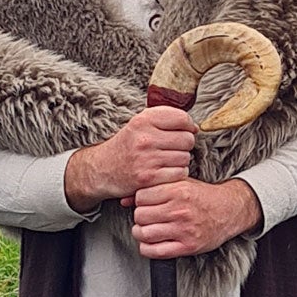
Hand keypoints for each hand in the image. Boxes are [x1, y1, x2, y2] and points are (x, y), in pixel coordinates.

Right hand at [65, 106, 196, 212]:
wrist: (102, 169)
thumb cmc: (127, 145)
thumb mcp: (140, 124)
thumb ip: (165, 119)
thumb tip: (194, 128)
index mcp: (143, 120)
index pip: (182, 118)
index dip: (188, 125)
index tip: (183, 131)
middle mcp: (144, 137)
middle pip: (187, 139)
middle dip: (185, 144)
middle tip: (173, 148)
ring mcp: (146, 159)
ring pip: (185, 157)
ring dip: (181, 160)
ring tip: (167, 160)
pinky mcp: (149, 178)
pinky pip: (179, 173)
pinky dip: (176, 174)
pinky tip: (166, 171)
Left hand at [130, 178, 261, 258]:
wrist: (229, 210)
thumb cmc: (203, 196)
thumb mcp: (181, 183)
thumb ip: (154, 188)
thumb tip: (125, 199)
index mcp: (178, 190)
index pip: (141, 197)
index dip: (139, 200)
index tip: (145, 203)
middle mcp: (180, 210)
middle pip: (140, 216)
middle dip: (139, 217)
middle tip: (145, 217)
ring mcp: (184, 229)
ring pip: (145, 234)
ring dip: (141, 233)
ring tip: (146, 229)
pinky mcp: (188, 246)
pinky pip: (155, 251)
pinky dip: (147, 248)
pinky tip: (152, 242)